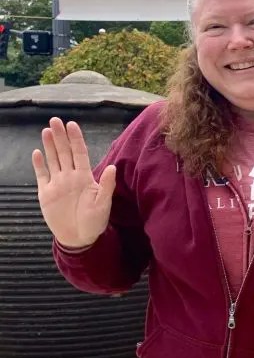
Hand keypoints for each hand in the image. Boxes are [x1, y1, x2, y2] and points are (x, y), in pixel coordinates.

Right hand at [32, 118, 115, 247]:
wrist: (79, 237)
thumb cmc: (95, 221)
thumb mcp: (103, 204)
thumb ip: (106, 185)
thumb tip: (112, 167)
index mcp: (85, 177)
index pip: (79, 153)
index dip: (76, 139)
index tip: (72, 124)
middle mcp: (70, 176)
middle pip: (64, 152)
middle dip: (60, 136)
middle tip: (55, 120)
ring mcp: (57, 183)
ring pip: (53, 160)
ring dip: (49, 146)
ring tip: (46, 130)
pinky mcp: (46, 193)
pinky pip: (42, 175)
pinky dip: (39, 164)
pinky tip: (36, 152)